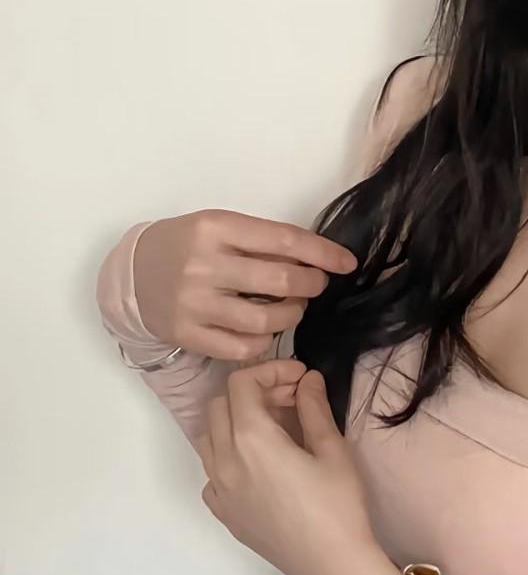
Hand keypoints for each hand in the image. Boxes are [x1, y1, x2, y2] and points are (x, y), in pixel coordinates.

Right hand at [133, 210, 357, 361]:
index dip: (322, 253)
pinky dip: (264, 340)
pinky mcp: (187, 334)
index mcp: (214, 228)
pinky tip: (265, 329)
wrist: (133, 273)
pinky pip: (242, 346)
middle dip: (311, 284)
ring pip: (265, 319)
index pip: (283, 240)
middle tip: (316, 285)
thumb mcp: (218, 227)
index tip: (347, 262)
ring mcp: (194, 303)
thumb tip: (314, 259)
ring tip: (292, 307)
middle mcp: (203, 265)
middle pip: (280, 280)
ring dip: (292, 314)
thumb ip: (260, 241)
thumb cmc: (186, 245)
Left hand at [196, 359, 384, 574]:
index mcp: (250, 439)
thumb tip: (307, 380)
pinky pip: (212, 471)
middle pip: (221, 405)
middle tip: (290, 397)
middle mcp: (223, 460)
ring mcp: (218, 489)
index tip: (300, 376)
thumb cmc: (338, 507)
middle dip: (253, 391)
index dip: (271, 370)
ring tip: (272, 427)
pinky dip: (228, 455)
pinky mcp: (223, 512)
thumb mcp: (332, 450)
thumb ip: (313, 408)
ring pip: (209, 436)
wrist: (331, 565)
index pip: (241, 383)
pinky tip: (259, 464)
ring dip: (235, 420)